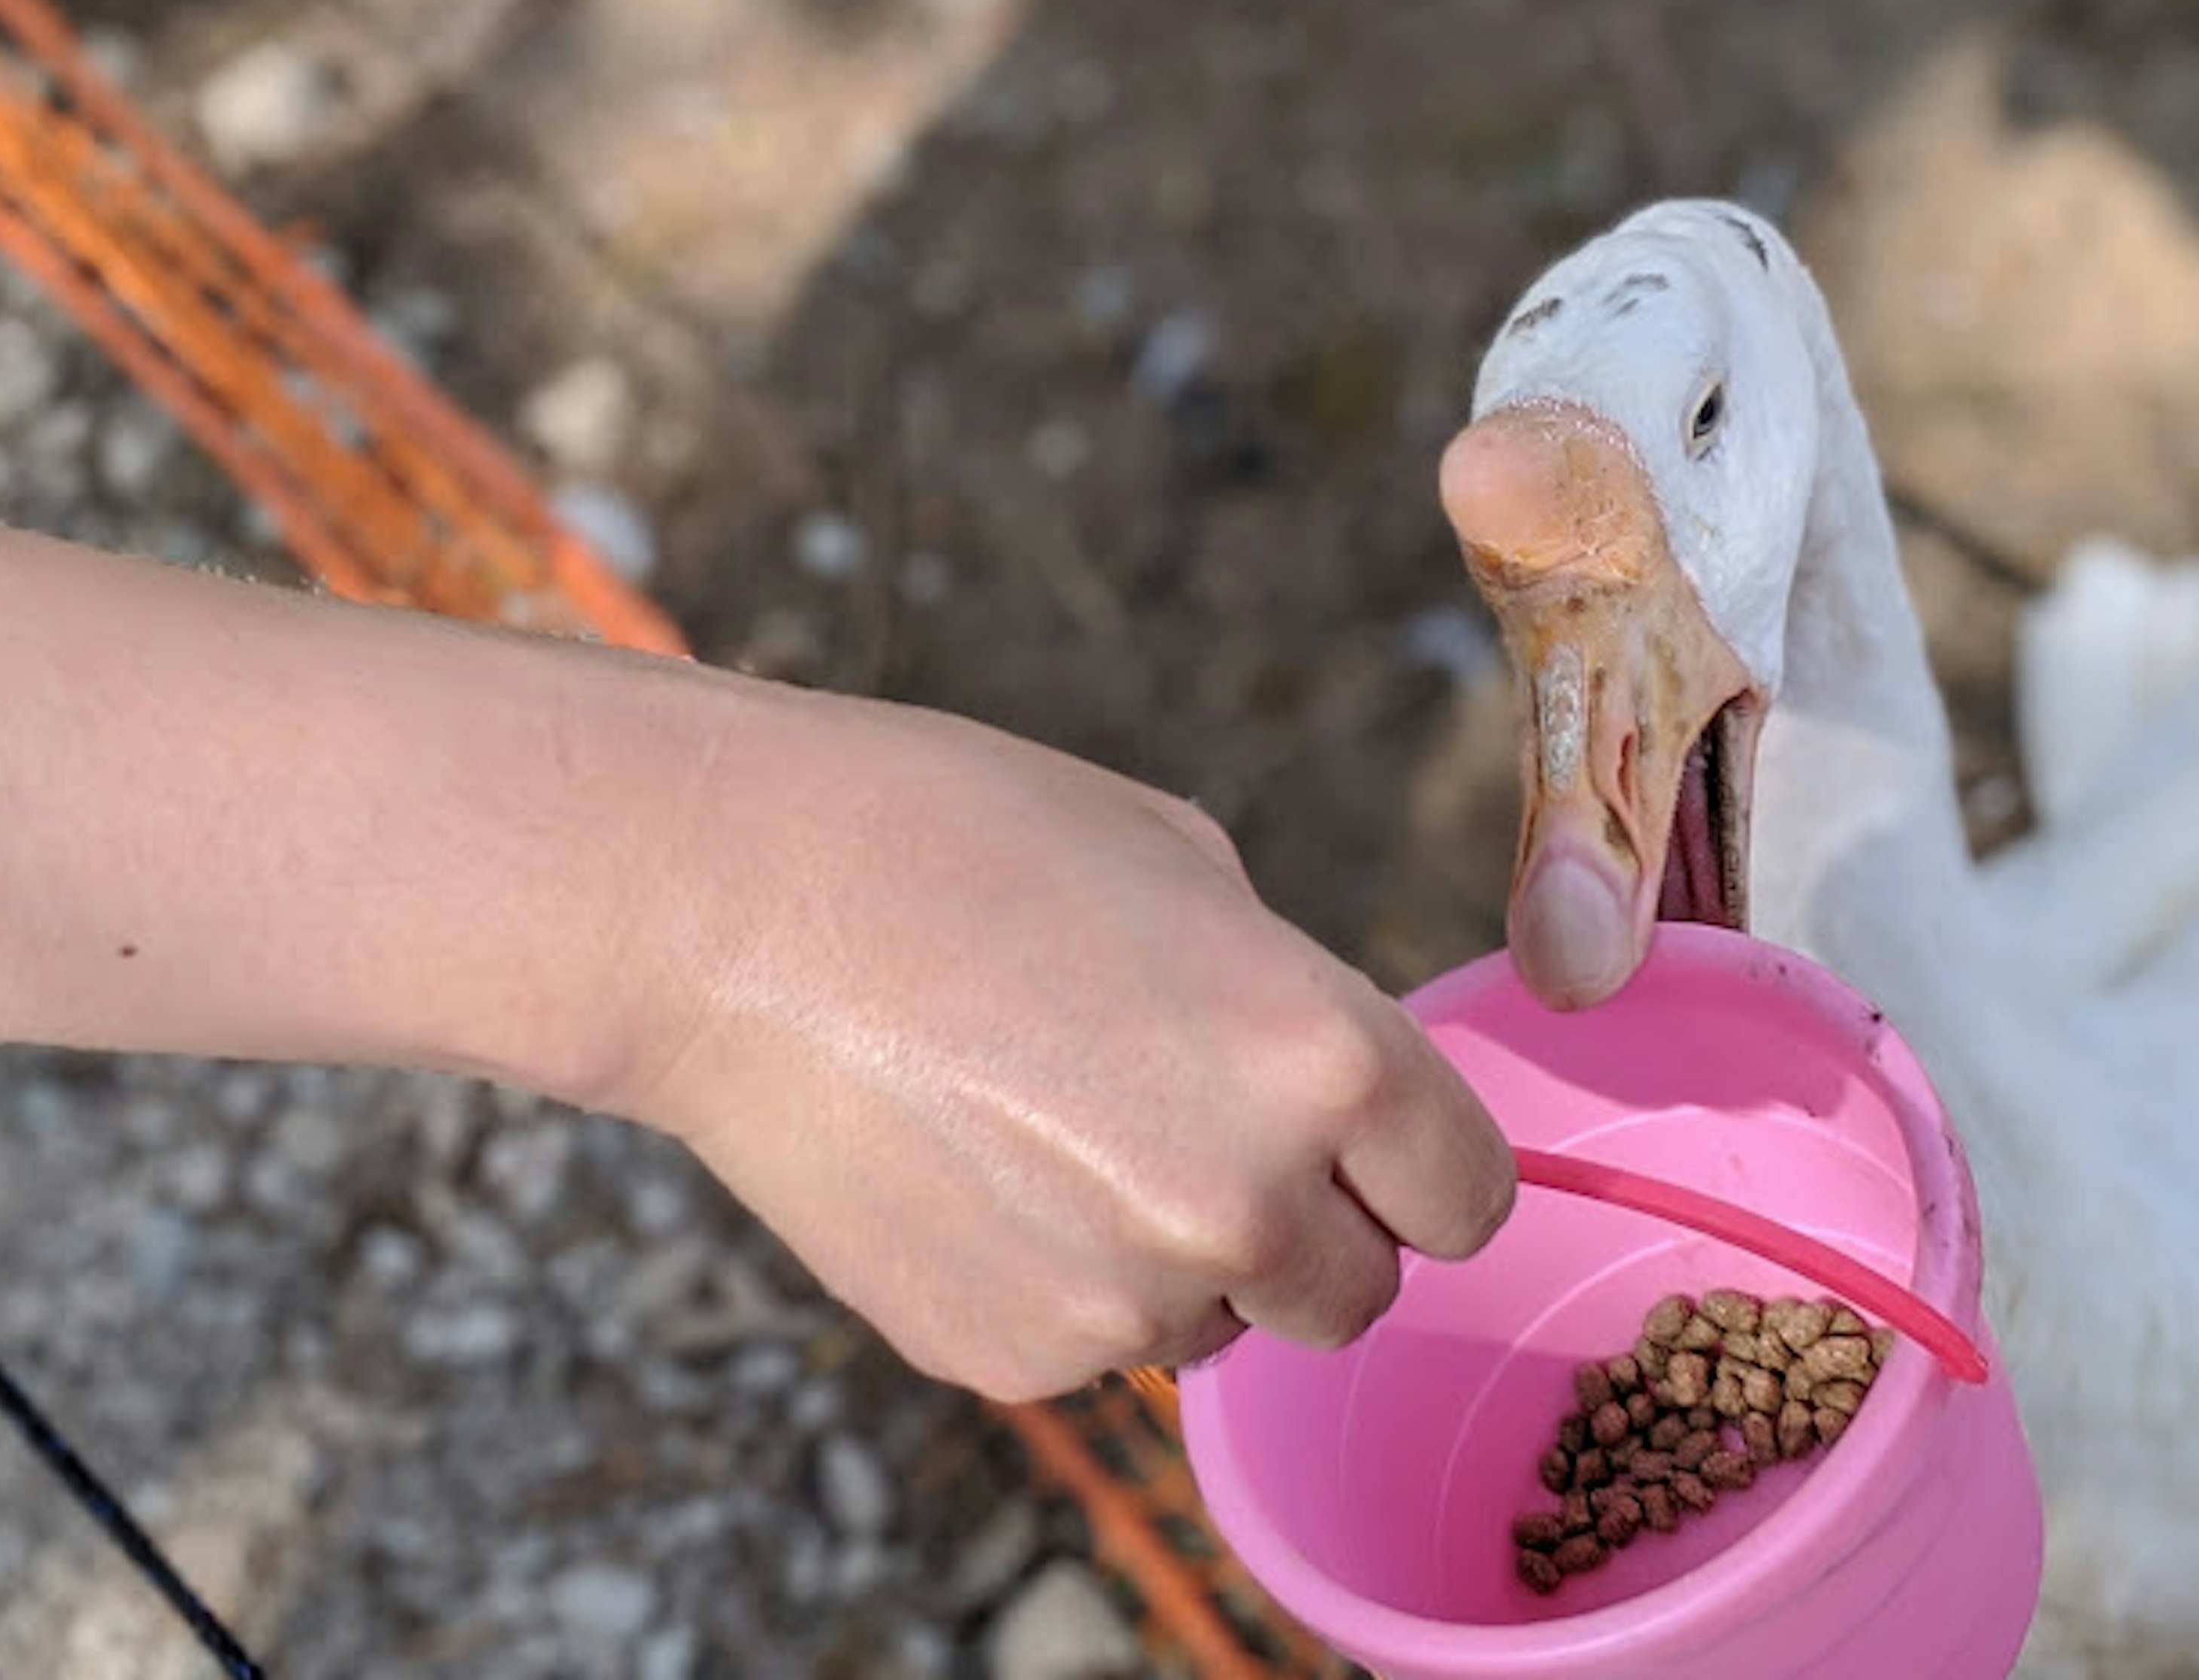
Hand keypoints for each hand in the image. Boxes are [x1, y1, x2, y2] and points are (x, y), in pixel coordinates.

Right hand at [605, 686, 1516, 1401]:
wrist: (730, 909)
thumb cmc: (958, 839)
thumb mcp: (1185, 864)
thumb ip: (1286, 999)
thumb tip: (1317, 1089)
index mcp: (1322, 1059)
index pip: (1468, 1196)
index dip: (1418, 1165)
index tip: (1369, 1145)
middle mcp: (1245, 1203)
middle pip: (1359, 1291)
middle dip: (1307, 1224)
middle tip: (1194, 1125)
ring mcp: (1121, 1298)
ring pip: (1218, 1325)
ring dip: (1179, 1259)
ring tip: (1054, 1127)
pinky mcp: (1008, 1358)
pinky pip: (1092, 1347)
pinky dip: (1058, 1282)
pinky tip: (972, 1169)